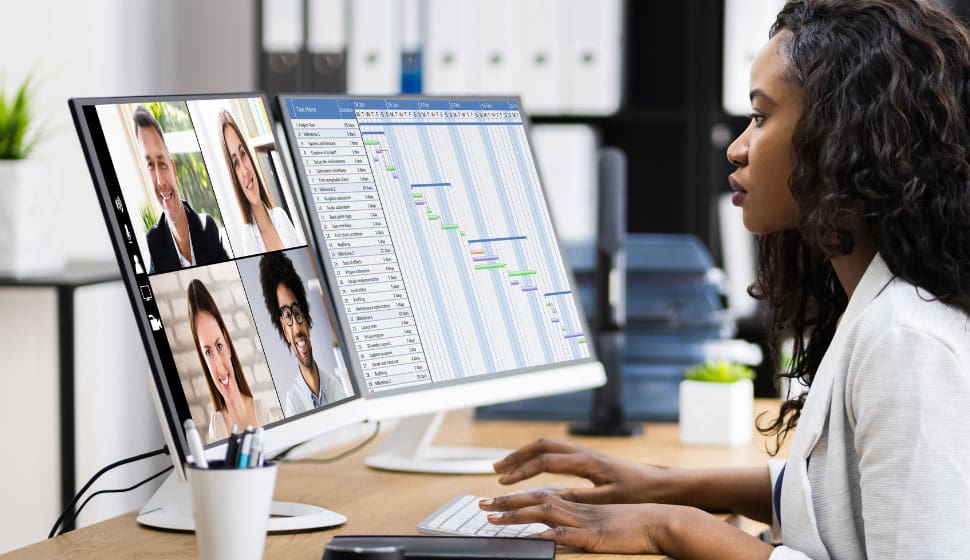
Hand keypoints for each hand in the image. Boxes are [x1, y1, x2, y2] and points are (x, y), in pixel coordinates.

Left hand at [480, 489, 669, 553]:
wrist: (662, 521)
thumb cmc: (636, 522)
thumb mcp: (603, 517)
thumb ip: (581, 515)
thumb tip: (559, 521)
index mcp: (578, 502)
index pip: (541, 494)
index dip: (517, 496)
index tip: (495, 500)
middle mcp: (577, 506)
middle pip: (535, 499)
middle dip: (506, 502)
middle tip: (480, 505)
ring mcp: (584, 519)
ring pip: (544, 511)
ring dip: (516, 514)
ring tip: (493, 517)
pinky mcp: (594, 535)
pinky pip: (566, 533)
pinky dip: (547, 533)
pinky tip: (532, 535)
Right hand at [492, 438, 674, 504]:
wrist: (663, 485)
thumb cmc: (639, 493)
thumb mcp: (609, 500)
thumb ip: (579, 498)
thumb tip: (549, 498)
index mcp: (587, 461)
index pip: (545, 461)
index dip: (522, 471)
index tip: (504, 482)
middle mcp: (584, 452)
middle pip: (542, 446)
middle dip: (516, 456)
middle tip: (496, 469)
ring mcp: (587, 453)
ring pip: (549, 446)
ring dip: (526, 454)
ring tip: (508, 467)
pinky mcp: (590, 459)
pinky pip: (557, 452)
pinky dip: (539, 457)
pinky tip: (533, 468)